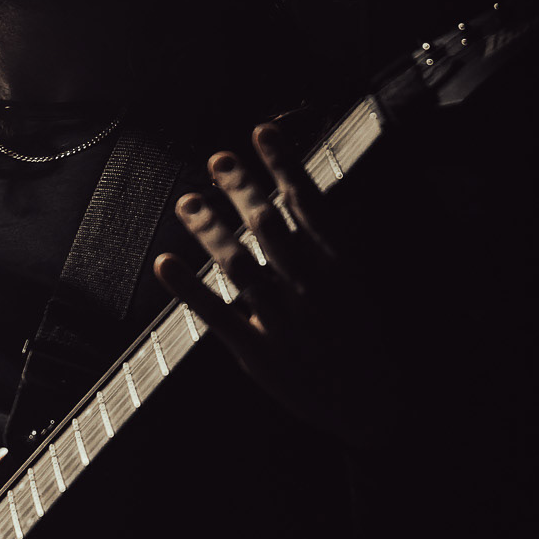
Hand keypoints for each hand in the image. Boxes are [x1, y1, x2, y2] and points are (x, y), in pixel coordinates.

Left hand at [155, 122, 389, 445]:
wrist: (373, 406)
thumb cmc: (366, 344)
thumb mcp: (363, 289)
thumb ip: (332, 249)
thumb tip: (301, 204)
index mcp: (340, 267)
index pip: (309, 203)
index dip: (283, 164)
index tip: (263, 132)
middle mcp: (310, 288)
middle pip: (268, 225)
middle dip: (241, 187)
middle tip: (218, 159)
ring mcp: (282, 320)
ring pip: (238, 263)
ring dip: (209, 227)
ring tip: (188, 200)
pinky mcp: (257, 352)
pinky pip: (217, 315)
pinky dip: (189, 288)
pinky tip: (166, 262)